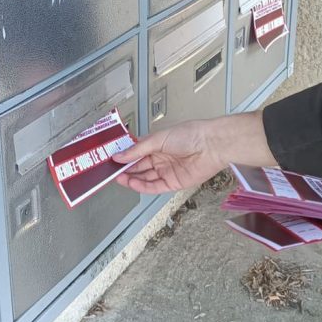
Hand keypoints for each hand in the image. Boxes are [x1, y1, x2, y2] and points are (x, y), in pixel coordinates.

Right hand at [113, 112, 275, 193]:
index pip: (136, 153)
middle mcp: (161, 158)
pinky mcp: (173, 183)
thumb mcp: (158, 138)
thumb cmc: (189, 135)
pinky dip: (142, 186)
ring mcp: (167, 171)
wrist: (211, 145)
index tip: (110, 160)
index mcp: (157, 145)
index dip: (124, 157)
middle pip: (139, 167)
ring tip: (117, 178)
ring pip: (144, 178)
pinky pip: (154, 187)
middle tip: (110, 172)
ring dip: (131, 179)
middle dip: (125, 169)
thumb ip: (138, 149)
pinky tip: (132, 183)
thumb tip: (119, 155)